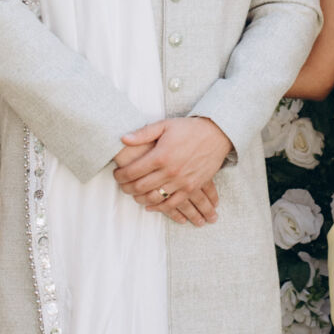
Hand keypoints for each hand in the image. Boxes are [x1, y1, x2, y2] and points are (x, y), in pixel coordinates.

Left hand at [113, 116, 231, 224]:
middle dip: (127, 188)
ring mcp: (181, 181)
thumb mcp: (165, 125)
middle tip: (122, 186)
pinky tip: (151, 206)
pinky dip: (159, 208)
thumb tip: (123, 138)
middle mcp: (170, 171)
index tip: (117, 175)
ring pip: (154, 198)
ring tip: (135, 195)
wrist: (216, 134)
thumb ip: (143, 133)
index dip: (121, 175)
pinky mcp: (192, 187)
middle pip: (141, 187)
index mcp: (160, 155)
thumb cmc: (189, 129)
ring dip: (140, 199)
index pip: (133, 171)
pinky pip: (172, 204)